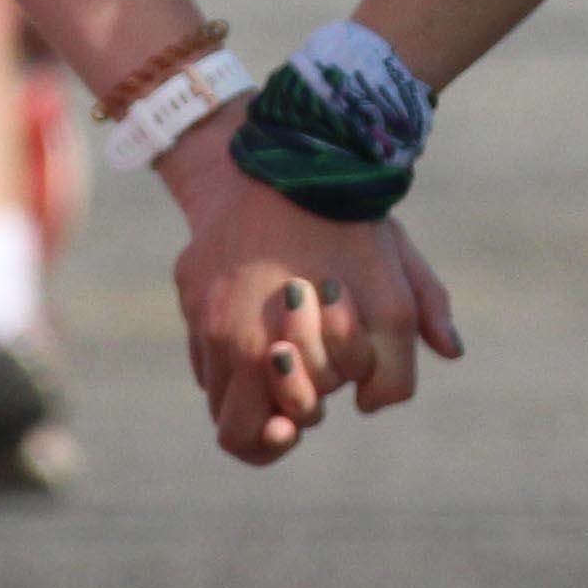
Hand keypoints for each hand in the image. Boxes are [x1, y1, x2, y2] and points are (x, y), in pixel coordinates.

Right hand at [162, 120, 464, 461]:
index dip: (280, 434)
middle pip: (224, 417)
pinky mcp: (189, 278)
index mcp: (257, 353)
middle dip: (266, 411)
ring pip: (214, 376)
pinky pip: (203, 334)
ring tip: (290, 344)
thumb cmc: (351, 228)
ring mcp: (197, 306)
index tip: (300, 420)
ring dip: (250, 375)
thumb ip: (398, 368)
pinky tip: (268, 308)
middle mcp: (217, 336)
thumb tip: (373, 407)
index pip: (245, 438)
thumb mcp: (397, 293)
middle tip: (302, 387)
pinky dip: (233, 338)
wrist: (296, 149)